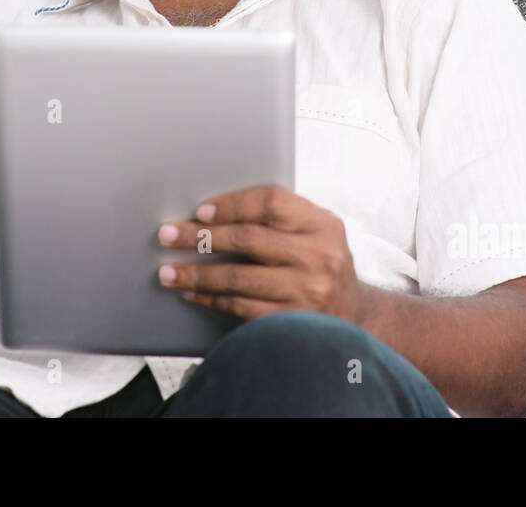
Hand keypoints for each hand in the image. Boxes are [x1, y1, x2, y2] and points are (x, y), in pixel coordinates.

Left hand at [155, 186, 363, 324]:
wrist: (357, 320)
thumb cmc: (323, 269)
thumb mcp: (317, 235)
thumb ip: (281, 221)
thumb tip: (214, 213)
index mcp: (324, 225)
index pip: (271, 203)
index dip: (232, 205)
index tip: (200, 211)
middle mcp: (320, 257)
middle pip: (248, 239)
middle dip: (201, 237)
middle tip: (168, 235)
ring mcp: (308, 292)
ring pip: (238, 278)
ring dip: (196, 274)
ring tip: (169, 271)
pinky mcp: (292, 323)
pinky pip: (240, 307)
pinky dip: (210, 300)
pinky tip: (192, 294)